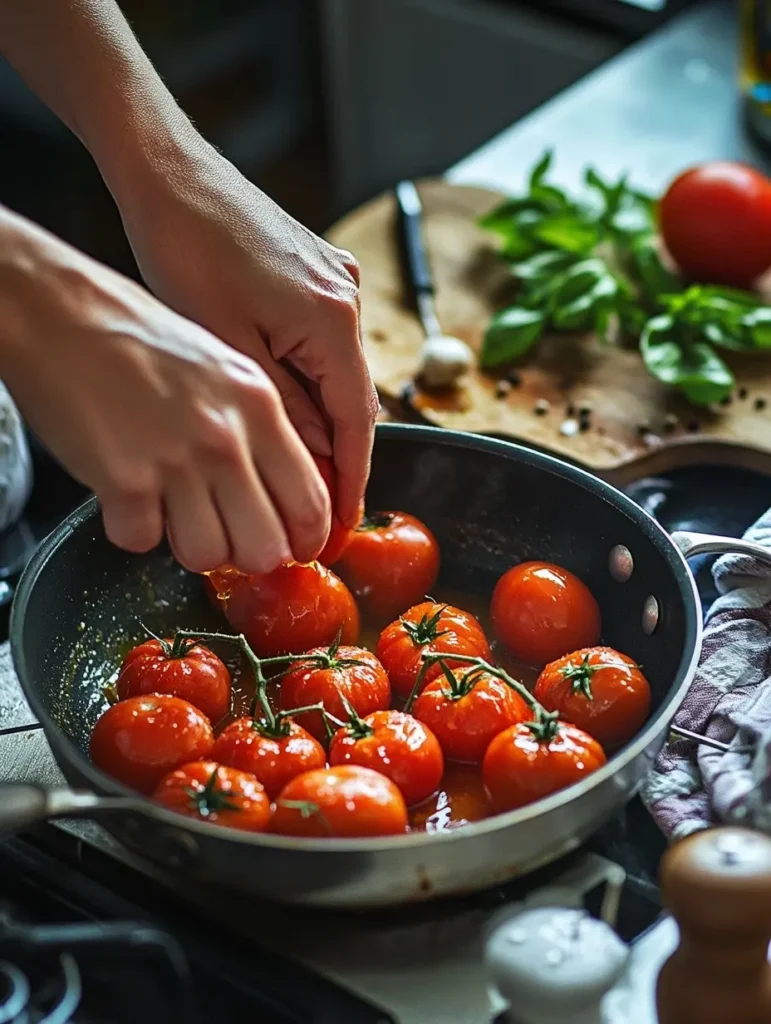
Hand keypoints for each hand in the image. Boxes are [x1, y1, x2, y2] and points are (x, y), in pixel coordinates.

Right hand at [0, 213, 331, 571]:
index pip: (310, 501)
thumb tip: (280, 488)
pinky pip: (143, 541)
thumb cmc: (136, 334)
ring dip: (191, 546)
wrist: (56, 309)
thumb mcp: (225, 366)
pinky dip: (133, 528)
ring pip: (208, 556)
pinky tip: (128, 495)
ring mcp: (175, 460)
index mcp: (259, 407)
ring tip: (173, 512)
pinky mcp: (123, 480)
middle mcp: (225, 437)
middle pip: (266, 547)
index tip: (295, 549)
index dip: (306, 540)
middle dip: (248, 554)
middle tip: (229, 536)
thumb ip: (259, 425)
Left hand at [113, 145, 377, 525]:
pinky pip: (324, 343)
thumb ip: (280, 407)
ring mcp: (336, 282)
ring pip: (338, 373)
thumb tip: (313, 460)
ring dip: (320, 419)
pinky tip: (285, 405)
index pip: (358, 423)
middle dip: (336, 456)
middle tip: (309, 507)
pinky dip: (310, 381)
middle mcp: (346, 300)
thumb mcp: (227, 345)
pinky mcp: (318, 273)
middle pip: (354, 399)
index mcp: (331, 321)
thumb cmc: (186, 248)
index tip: (344, 525)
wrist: (171, 172)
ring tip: (293, 466)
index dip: (352, 481)